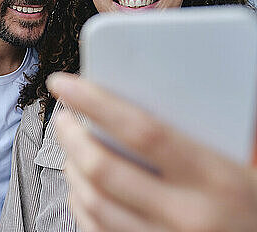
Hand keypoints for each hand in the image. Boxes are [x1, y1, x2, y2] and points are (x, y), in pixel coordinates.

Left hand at [47, 72, 256, 231]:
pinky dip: (80, 204)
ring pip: (94, 203)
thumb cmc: (246, 200)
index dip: (96, 102)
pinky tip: (80, 186)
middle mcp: (190, 217)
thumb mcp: (233, 162)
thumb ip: (189, 134)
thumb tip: (128, 97)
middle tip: (62, 118)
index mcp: (217, 179)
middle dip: (71, 137)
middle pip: (105, 169)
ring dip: (71, 169)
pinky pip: (97, 231)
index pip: (142, 131)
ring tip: (69, 149)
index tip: (64, 84)